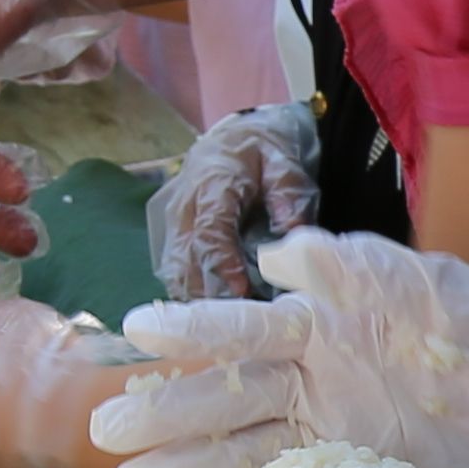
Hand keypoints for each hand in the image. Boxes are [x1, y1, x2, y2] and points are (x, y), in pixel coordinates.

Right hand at [87, 229, 468, 467]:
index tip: (136, 330)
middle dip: (164, 415)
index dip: (189, 332)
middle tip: (105, 429)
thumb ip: (360, 270)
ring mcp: (323, 442)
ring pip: (237, 458)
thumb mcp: (433, 291)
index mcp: (320, 331)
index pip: (241, 331)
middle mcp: (308, 386)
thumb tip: (282, 252)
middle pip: (222, 402)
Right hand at [149, 100, 322, 303]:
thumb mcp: (283, 163)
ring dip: (198, 300)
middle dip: (209, 295)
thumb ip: (288, 195)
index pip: (211, 232)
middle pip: (187, 260)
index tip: (241, 293)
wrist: (232, 139)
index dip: (223, 265)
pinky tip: (214, 317)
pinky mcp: (174, 238)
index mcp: (212, 187)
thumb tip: (294, 233)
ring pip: (176, 271)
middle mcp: (186, 209)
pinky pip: (176, 273)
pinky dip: (191, 295)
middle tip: (238, 323)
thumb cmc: (261, 153)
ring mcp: (175, 225)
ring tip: (227, 328)